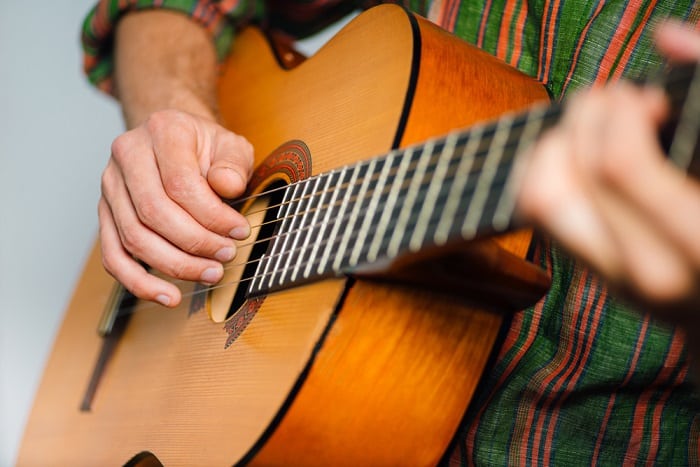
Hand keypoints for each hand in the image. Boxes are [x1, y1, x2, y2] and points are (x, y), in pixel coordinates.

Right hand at [99, 109, 253, 306]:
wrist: (175, 140)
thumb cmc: (205, 147)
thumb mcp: (230, 145)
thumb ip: (233, 164)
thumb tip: (227, 186)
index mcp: (162, 131)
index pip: (180, 184)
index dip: (212, 216)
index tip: (239, 232)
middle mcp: (127, 155)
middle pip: (154, 213)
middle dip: (196, 243)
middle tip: (226, 256)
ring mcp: (110, 186)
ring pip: (134, 238)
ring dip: (175, 265)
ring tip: (210, 274)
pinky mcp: (105, 214)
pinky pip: (114, 256)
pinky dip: (140, 283)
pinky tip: (169, 296)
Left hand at [518, 22, 699, 321]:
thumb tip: (667, 34)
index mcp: (697, 245)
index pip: (615, 165)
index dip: (616, 114)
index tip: (641, 97)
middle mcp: (643, 275)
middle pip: (558, 181)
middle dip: (580, 120)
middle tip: (617, 102)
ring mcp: (613, 282)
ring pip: (534, 199)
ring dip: (555, 143)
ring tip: (600, 127)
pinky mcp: (596, 276)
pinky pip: (538, 212)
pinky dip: (549, 166)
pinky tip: (589, 153)